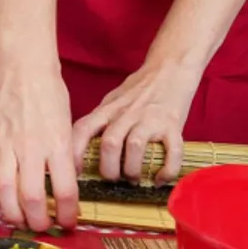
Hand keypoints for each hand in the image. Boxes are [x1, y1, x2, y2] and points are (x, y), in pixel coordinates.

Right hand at [0, 66, 77, 231]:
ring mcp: (6, 143)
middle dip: (38, 221)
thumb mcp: (70, 127)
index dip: (68, 215)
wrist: (25, 70)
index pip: (65, 191)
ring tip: (19, 220)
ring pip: (5, 190)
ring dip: (12, 212)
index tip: (68, 223)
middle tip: (42, 226)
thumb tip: (67, 183)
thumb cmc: (51, 96)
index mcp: (58, 145)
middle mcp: (32, 147)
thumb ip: (68, 157)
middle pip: (33, 197)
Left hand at [72, 60, 201, 183]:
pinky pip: (171, 152)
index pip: (84, 129)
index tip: (74, 172)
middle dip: (108, 169)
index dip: (75, 153)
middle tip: (113, 179)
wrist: (170, 69)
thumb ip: (101, 120)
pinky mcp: (173, 125)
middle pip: (109, 143)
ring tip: (134, 179)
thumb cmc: (140, 88)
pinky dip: (166, 170)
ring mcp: (150, 119)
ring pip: (134, 147)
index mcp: (108, 109)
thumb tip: (84, 147)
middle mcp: (127, 114)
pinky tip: (160, 179)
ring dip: (132, 170)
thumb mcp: (113, 100)